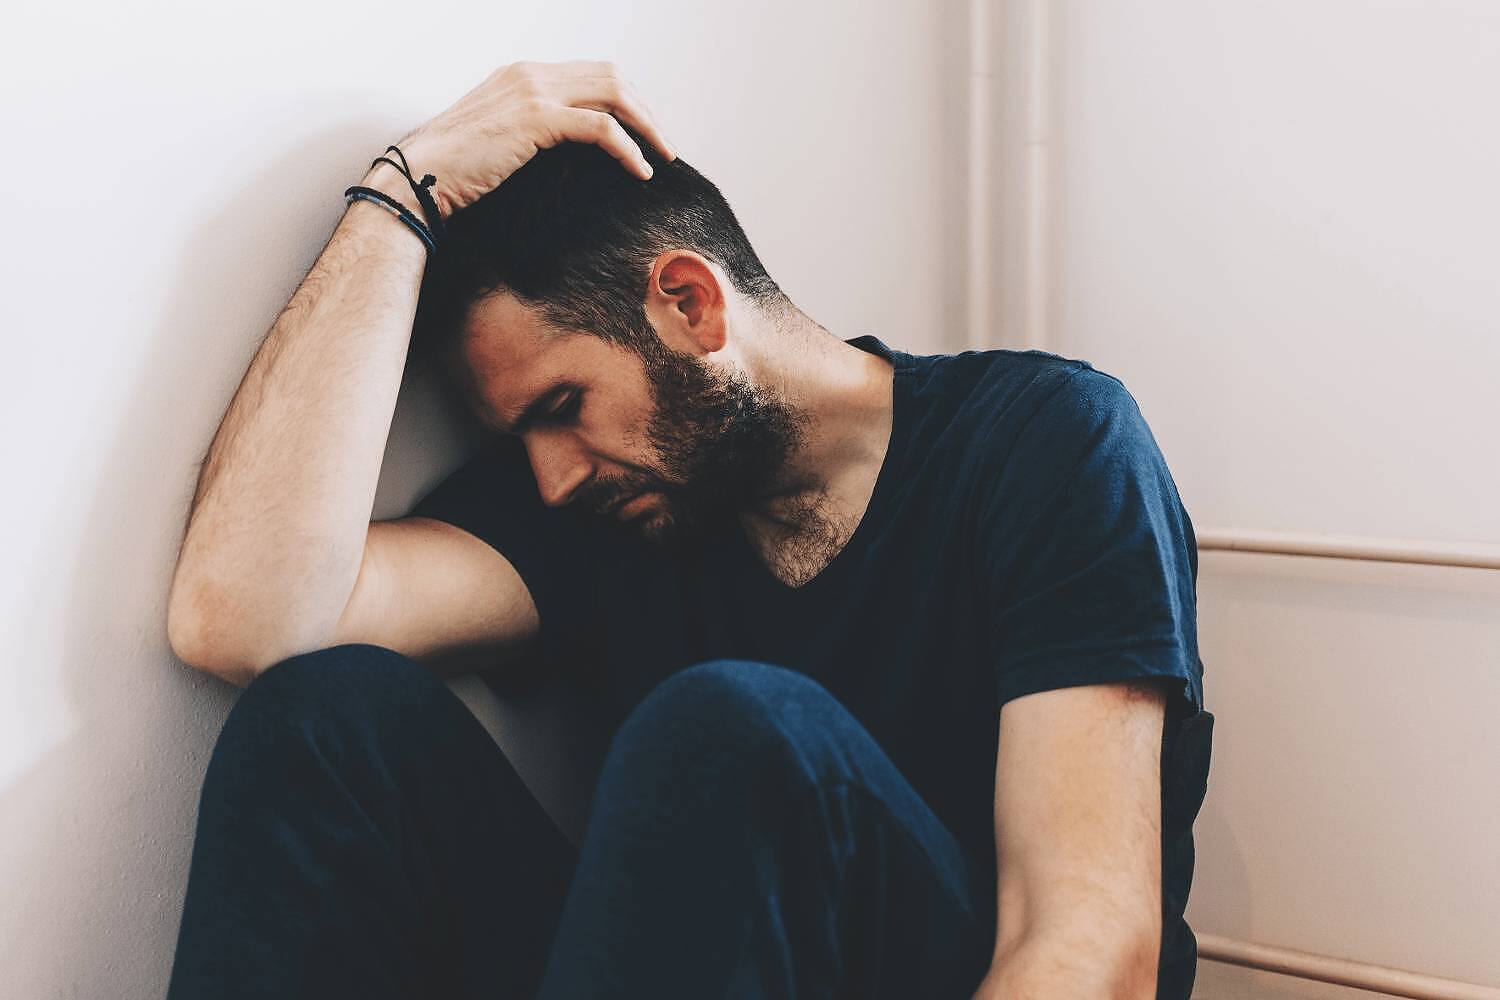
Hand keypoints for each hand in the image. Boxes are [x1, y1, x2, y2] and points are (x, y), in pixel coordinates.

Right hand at [374, 59, 676, 219]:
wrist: (417, 178)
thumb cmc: (452, 172)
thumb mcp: (498, 143)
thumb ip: (531, 135)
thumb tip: (568, 156)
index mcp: (522, 75)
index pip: (590, 74)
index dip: (625, 101)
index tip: (643, 132)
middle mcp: (530, 74)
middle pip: (610, 76)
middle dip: (644, 110)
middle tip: (664, 146)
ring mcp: (533, 91)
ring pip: (613, 94)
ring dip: (646, 126)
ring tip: (663, 157)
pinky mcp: (536, 118)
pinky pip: (601, 127)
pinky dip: (628, 148)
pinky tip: (640, 171)